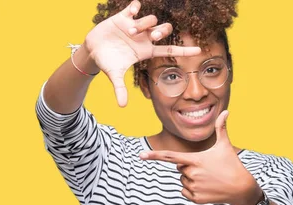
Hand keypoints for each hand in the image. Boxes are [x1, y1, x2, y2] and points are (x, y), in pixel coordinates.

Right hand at [84, 0, 200, 106]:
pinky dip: (135, 7)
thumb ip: (120, 89)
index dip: (184, 50)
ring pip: (151, 19)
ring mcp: (135, 26)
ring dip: (143, 24)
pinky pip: (134, 7)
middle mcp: (145, 38)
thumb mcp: (114, 75)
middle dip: (161, 31)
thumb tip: (122, 106)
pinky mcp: (123, 17)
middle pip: (164, 30)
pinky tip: (133, 9)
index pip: (170, 50)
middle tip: (152, 36)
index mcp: (147, 51)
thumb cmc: (108, 62)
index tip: (199, 51)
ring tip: (130, 31)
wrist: (93, 50)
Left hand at [139, 111, 261, 204]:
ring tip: (209, 179)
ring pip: (182, 180)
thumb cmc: (232, 164)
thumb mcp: (225, 146)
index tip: (141, 156)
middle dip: (189, 167)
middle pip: (180, 168)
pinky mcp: (196, 199)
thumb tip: (226, 111)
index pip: (171, 156)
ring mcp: (193, 187)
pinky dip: (193, 191)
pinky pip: (185, 192)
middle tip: (206, 168)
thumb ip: (221, 128)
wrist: (241, 188)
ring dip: (192, 179)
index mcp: (195, 160)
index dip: (155, 155)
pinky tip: (207, 188)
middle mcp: (192, 174)